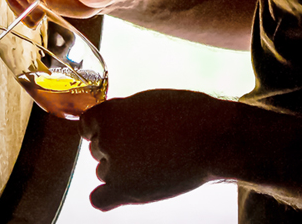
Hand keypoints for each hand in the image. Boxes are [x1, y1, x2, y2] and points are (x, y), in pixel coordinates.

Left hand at [78, 90, 238, 210]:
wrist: (213, 137)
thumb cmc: (188, 115)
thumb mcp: (148, 102)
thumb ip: (123, 114)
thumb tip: (112, 127)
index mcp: (108, 112)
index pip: (89, 125)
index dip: (105, 128)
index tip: (126, 131)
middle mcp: (105, 139)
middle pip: (98, 150)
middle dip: (118, 148)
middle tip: (151, 146)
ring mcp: (114, 167)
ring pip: (104, 173)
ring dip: (121, 171)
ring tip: (155, 164)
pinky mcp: (127, 190)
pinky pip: (100, 200)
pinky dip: (107, 197)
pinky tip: (125, 190)